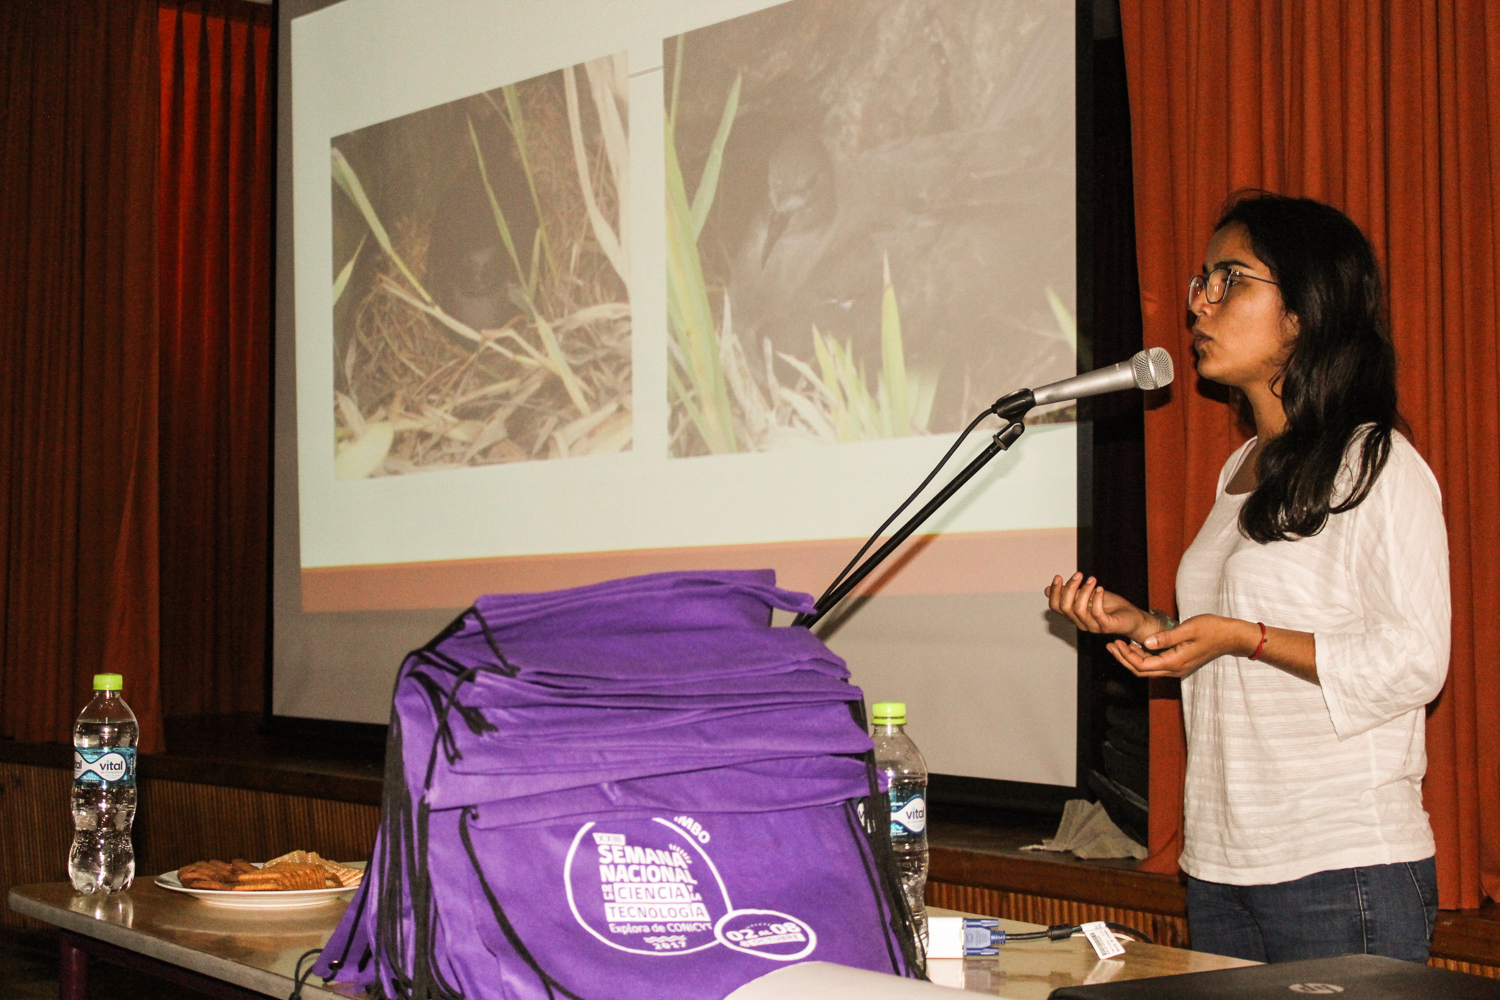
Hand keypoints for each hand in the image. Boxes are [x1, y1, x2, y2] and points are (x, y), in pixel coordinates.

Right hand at [1045, 572, 1155, 643]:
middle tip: (1079, 574)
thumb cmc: (1111, 606)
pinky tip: (1100, 589)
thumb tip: (1046, 590)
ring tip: (1092, 579)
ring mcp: (1092, 626)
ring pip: (1078, 610)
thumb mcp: (1088, 595)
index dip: (1054, 592)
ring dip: (1084, 591)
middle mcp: (1080, 623)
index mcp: (1074, 616)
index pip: (1055, 607)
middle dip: (1069, 588)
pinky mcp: (1106, 626)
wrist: (1133, 618)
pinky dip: (1097, 598)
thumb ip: (1071, 593)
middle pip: (1064, 607)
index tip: (1059, 576)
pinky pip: (1096, 613)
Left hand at [1104, 614, 1259, 679]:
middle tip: (1110, 644)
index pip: (1142, 665)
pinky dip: (1142, 657)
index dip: (1125, 655)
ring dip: (1131, 658)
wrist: (1232, 636)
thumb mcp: (1188, 629)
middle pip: (1142, 671)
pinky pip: (1155, 665)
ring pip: (1148, 669)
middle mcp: (1174, 669)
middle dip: (1124, 658)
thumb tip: (1145, 643)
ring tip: (1117, 645)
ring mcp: (1177, 668)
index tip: (1115, 642)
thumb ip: (1166, 637)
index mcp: (1175, 662)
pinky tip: (1135, 645)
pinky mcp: (1179, 663)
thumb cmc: (1212, 629)